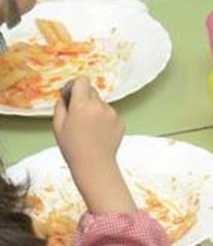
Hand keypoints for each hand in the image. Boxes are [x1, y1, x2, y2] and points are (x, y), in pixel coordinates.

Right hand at [52, 78, 135, 214]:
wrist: (94, 164)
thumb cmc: (72, 146)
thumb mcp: (58, 124)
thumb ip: (61, 105)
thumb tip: (66, 95)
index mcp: (82, 105)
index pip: (82, 81)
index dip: (75, 86)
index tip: (71, 94)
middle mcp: (100, 106)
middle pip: (92, 91)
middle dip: (84, 99)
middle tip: (77, 115)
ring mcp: (113, 114)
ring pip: (101, 104)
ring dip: (95, 110)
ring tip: (88, 129)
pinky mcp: (121, 121)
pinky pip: (110, 115)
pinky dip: (104, 120)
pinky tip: (98, 133)